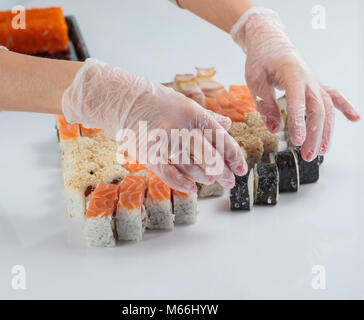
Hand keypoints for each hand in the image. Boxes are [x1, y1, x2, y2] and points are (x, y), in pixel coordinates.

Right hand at [62, 58, 246, 192]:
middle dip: (223, 172)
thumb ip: (207, 117)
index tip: (241, 168)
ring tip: (211, 181)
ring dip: (204, 176)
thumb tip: (228, 126)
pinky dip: (181, 182)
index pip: (219, 137)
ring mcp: (163, 141)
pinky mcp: (148, 152)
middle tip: (231, 182)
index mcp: (192, 112)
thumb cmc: (155, 100)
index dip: (233, 155)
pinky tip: (191, 188)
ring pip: (190, 165)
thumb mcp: (184, 103)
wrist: (121, 98)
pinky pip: (167, 172)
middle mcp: (180, 126)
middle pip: (208, 155)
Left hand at [231, 7, 359, 160]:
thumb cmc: (261, 59)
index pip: (297, 100)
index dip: (298, 121)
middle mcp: (308, 78)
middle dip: (314, 133)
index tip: (297, 140)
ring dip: (325, 130)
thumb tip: (275, 129)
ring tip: (322, 150)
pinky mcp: (315, 85)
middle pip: (317, 108)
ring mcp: (314, 82)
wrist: (270, 41)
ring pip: (326, 107)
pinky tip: (354, 119)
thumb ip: (264, 103)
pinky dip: (344, 107)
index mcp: (291, 73)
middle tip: (307, 154)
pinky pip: (333, 95)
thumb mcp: (254, 79)